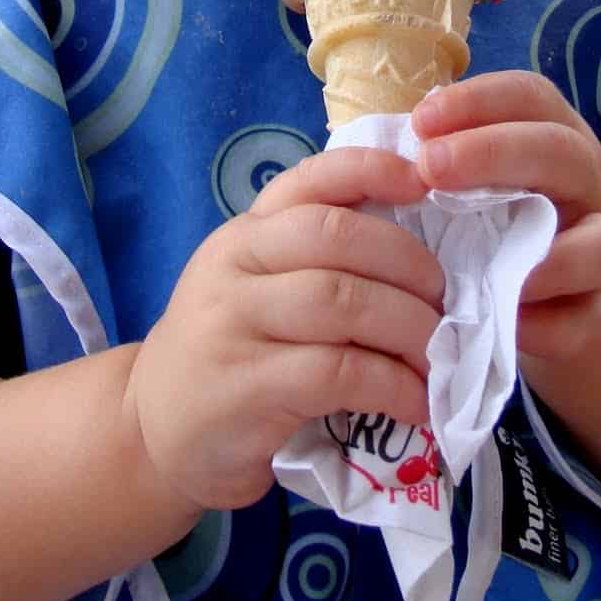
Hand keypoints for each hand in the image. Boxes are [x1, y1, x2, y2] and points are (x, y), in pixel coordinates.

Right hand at [126, 147, 445, 513]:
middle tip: (445, 301)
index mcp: (248, 231)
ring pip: (342, 301)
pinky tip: (416, 402)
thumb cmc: (231, 351)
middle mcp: (234, 264)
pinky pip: (337, 372)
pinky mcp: (244, 388)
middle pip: (336, 236)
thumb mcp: (258, 288)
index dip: (373, 169)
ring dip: (408, 327)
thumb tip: (425, 252)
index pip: (312, 178)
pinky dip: (391, 384)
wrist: (154, 431)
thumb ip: (318, 261)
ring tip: (439, 356)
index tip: (424, 181)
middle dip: (409, 264)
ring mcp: (233, 324)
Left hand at [411, 71, 600, 364]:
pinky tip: (504, 321)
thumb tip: (376, 151)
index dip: (479, 100)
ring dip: (550, 253)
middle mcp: (584, 185)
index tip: (421, 119)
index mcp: (552, 137)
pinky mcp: (599, 314)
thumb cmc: (493, 218)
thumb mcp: (472, 178)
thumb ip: (437, 160)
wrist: (554, 292)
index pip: (530, 97)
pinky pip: (589, 322)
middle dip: (496, 152)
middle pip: (564, 152)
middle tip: (431, 167)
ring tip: (486, 263)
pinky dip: (549, 326)